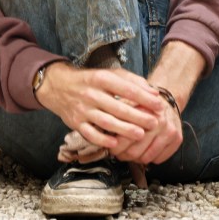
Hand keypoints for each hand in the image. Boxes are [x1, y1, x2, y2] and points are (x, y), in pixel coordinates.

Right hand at [35, 62, 164, 151]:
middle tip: (154, 123)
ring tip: (140, 134)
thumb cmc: (92, 81)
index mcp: (102, 79)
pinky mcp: (76, 123)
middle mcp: (91, 94)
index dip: (145, 98)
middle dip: (138, 116)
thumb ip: (133, 81)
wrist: (59, 86)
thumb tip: (154, 92)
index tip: (159, 105)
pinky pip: (90, 134)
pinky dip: (103, 140)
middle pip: (118, 107)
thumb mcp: (111, 74)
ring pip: (105, 122)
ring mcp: (83, 109)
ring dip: (124, 130)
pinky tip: (116, 145)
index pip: (127, 89)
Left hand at [107, 88, 182, 166]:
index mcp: (144, 111)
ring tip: (131, 152)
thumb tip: (100, 131)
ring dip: (136, 159)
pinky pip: (159, 159)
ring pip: (146, 158)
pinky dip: (150, 158)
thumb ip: (115, 115)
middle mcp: (158, 121)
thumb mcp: (127, 104)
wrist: (166, 100)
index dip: (114, 147)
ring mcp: (169, 130)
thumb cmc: (143, 105)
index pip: (124, 138)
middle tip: (119, 154)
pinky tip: (146, 150)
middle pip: (135, 152)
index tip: (111, 148)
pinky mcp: (177, 138)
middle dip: (123, 155)